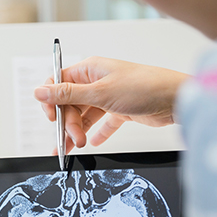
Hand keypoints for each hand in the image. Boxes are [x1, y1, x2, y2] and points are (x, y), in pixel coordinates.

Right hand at [34, 56, 189, 151]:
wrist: (176, 99)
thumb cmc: (144, 87)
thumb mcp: (100, 93)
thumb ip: (67, 94)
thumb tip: (40, 91)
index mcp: (89, 70)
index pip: (58, 84)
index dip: (51, 102)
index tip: (52, 119)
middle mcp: (96, 82)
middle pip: (70, 104)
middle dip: (69, 123)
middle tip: (74, 139)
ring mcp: (108, 96)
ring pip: (85, 116)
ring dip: (80, 131)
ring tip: (80, 145)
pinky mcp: (120, 109)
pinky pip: (102, 123)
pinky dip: (97, 133)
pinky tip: (94, 142)